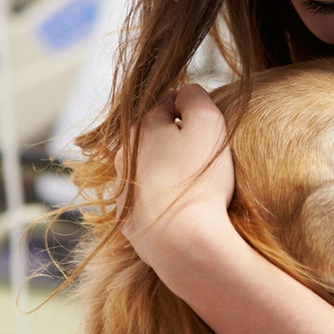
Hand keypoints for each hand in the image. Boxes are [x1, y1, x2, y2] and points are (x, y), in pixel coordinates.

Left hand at [114, 84, 235, 274]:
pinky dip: (162, 202)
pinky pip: (148, 203)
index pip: (168, 103)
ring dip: (167, 172)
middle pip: (154, 138)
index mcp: (140, 128)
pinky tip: (182, 211)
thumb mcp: (208, 123)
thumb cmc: (198, 180)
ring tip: (194, 187)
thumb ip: (195, 96)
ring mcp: (123, 191)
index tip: (210, 127)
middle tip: (205, 157)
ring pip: (148, 171)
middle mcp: (124, 157)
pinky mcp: (129, 222)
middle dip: (176, 141)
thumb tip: (185, 91)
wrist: (182, 242)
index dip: (192, 111)